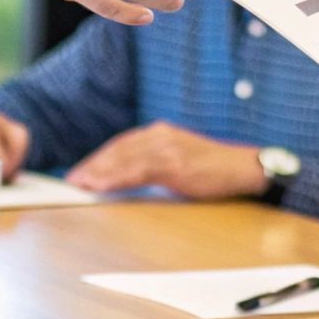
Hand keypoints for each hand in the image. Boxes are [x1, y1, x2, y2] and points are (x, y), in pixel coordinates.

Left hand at [65, 121, 267, 200]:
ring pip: (125, 158)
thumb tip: (130, 179)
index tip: (82, 171)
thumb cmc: (215, 168)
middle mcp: (162, 135)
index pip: (123, 144)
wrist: (245, 168)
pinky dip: (117, 178)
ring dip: (100, 172)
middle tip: (73, 180)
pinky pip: (139, 171)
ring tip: (81, 184)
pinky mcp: (175, 165)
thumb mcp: (182, 159)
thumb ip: (157, 164)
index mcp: (162, 133)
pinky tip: (103, 186)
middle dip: (94, 165)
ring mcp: (169, 148)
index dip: (100, 158)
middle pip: (119, 149)